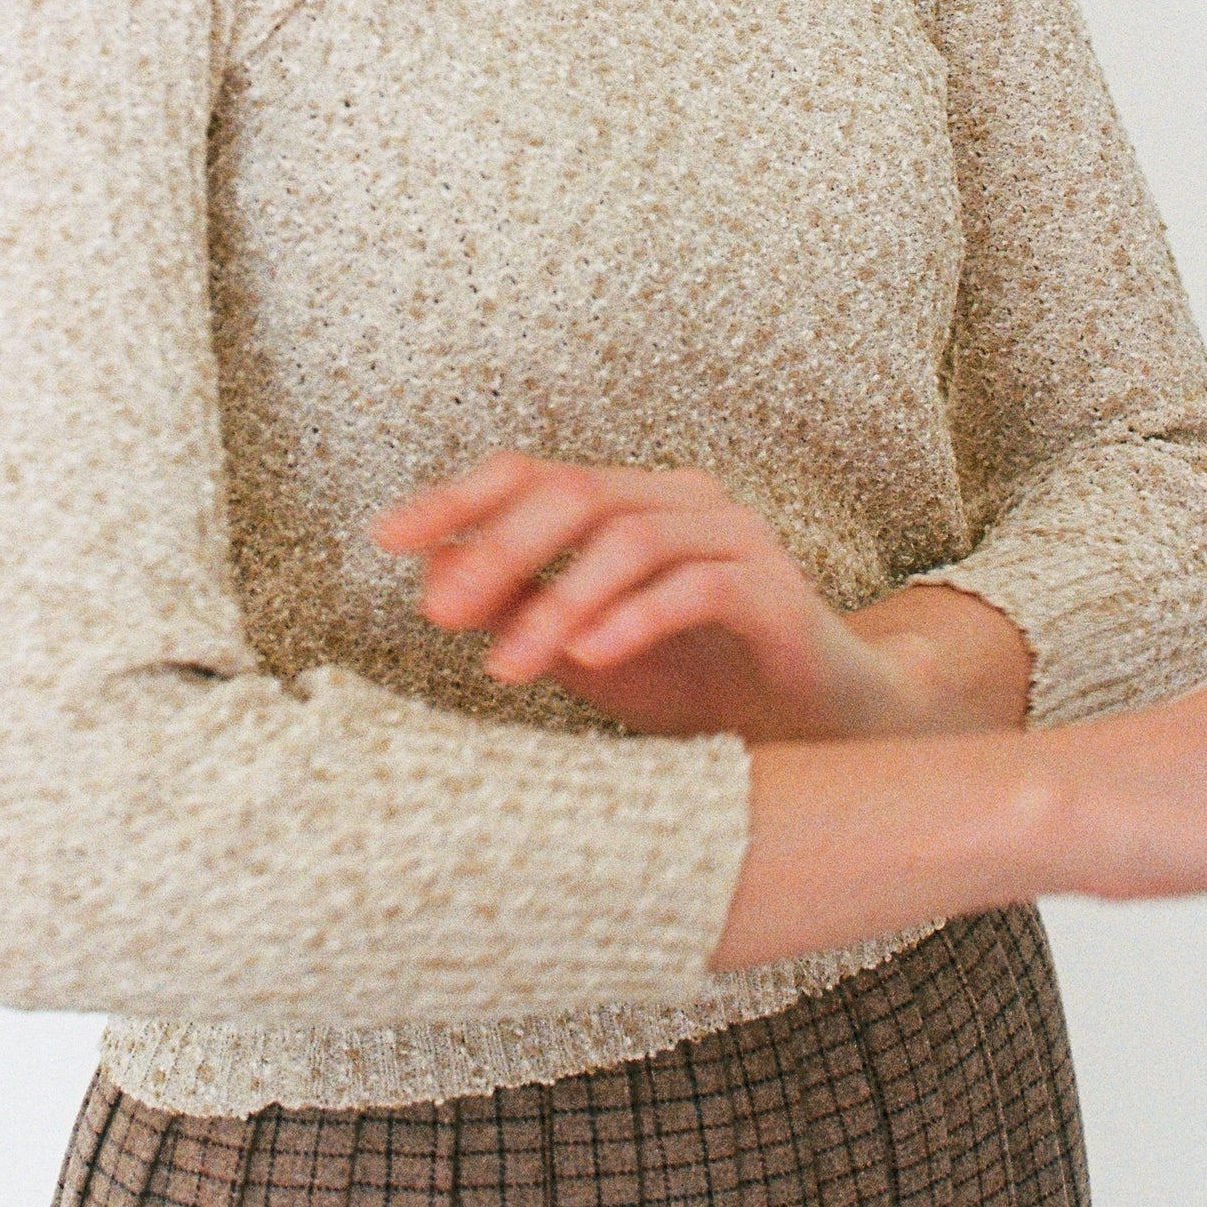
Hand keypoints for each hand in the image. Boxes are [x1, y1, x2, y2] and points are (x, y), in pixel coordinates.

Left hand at [369, 451, 950, 745]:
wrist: (822, 731)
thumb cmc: (697, 684)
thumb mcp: (584, 651)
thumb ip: (518, 608)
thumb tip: (430, 575)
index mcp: (630, 502)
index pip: (531, 474)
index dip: (456, 499)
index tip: (384, 537)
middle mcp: (681, 500)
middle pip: (575, 491)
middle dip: (497, 549)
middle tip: (441, 613)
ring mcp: (735, 537)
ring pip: (628, 538)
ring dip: (557, 600)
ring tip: (506, 664)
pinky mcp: (774, 589)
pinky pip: (697, 586)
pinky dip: (635, 618)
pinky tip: (590, 658)